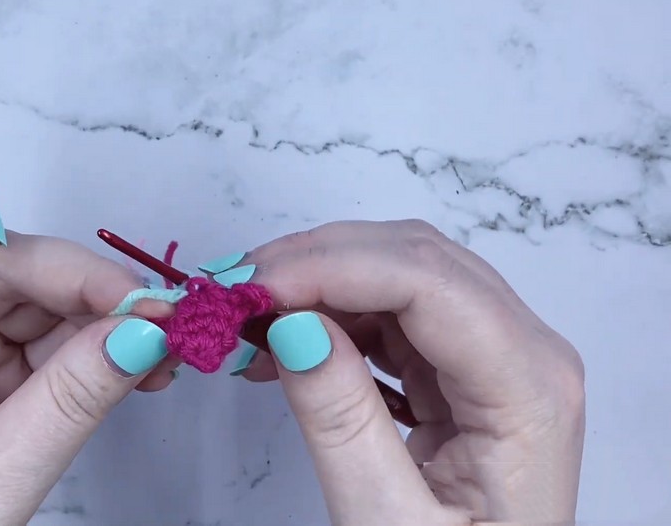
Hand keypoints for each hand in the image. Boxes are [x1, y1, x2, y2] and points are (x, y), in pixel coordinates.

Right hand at [232, 221, 584, 523]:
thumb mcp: (388, 521)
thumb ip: (341, 421)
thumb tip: (291, 325)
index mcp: (528, 388)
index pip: (427, 281)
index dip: (330, 267)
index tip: (249, 289)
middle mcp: (525, 353)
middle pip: (415, 260)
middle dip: (315, 261)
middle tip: (232, 292)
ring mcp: (496, 356)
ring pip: (399, 275)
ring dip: (318, 283)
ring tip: (249, 320)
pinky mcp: (462, 369)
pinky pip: (392, 314)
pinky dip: (330, 315)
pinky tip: (285, 342)